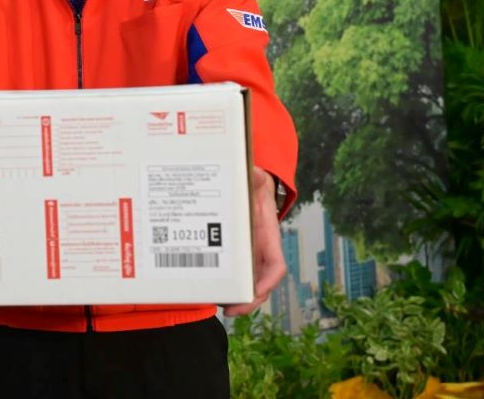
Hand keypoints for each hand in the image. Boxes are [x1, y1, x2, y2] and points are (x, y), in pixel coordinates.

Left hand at [222, 166, 286, 316]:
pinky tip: (207, 290)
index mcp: (268, 237)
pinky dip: (222, 284)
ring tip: (216, 303)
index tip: (256, 292)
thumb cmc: (253, 187)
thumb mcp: (255, 180)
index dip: (268, 282)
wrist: (247, 187)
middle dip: (248, 300)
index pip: (276, 265)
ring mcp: (246, 255)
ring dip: (234, 297)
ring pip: (245, 283)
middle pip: (260, 284)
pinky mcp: (231, 254)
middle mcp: (259, 251)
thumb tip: (255, 174)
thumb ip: (256, 177)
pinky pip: (229, 274)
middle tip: (230, 309)